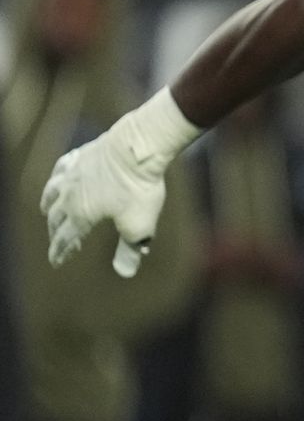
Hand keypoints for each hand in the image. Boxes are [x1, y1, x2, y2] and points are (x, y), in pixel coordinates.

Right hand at [41, 91, 201, 276]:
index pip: (65, 239)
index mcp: (80, 215)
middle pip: (56, 217)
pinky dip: (58, 175)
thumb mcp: (139, 225)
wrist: (138, 147)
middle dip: (55, 232)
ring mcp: (73, 173)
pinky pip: (62, 167)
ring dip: (48, 204)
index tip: (56, 262)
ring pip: (52, 192)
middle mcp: (69, 195)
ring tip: (46, 210)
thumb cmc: (138, 188)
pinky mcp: (82, 154)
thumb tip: (125, 273)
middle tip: (58, 240)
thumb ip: (130, 249)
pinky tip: (61, 175)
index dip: (60, 252)